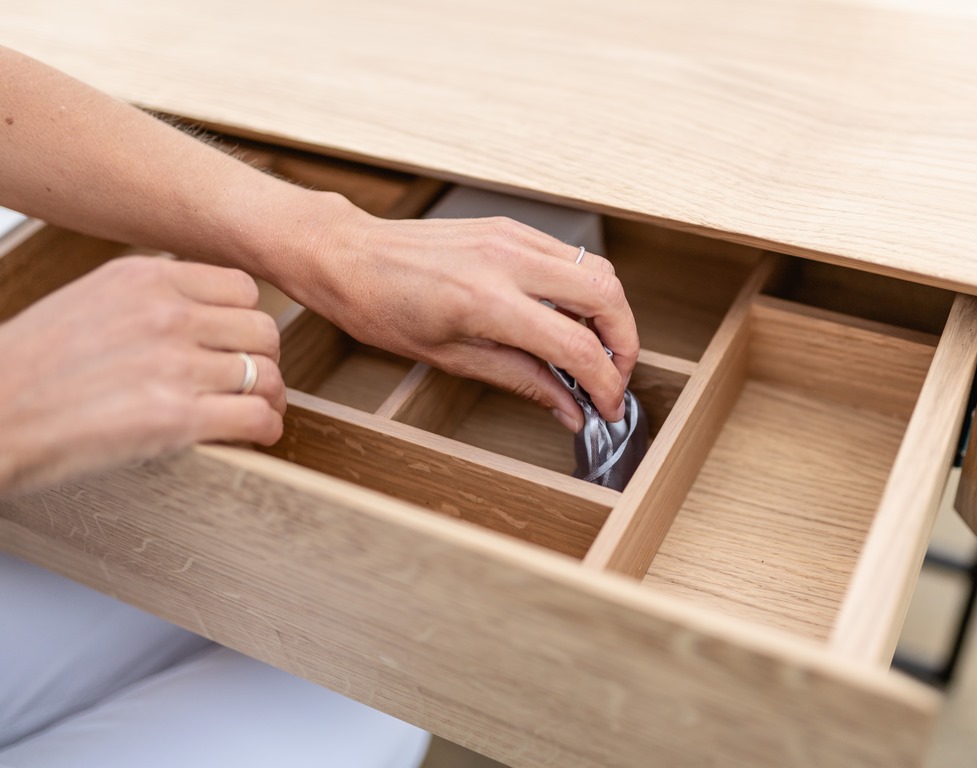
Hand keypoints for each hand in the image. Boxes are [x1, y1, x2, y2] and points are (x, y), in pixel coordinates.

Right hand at [0, 256, 284, 494]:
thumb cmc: (28, 368)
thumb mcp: (89, 301)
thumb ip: (147, 298)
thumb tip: (199, 310)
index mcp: (144, 278)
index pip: (242, 289)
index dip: (247, 321)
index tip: (241, 342)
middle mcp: (165, 315)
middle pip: (263, 331)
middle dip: (264, 359)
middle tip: (256, 381)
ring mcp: (173, 366)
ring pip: (266, 375)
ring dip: (270, 398)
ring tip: (258, 411)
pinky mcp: (175, 419)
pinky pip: (257, 417)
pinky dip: (266, 429)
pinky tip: (257, 435)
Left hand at [296, 209, 639, 430]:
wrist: (351, 256)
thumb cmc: (384, 309)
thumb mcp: (453, 359)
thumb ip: (523, 380)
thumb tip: (569, 408)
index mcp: (488, 302)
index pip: (576, 345)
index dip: (605, 383)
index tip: (608, 406)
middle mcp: (508, 261)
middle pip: (607, 295)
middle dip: (625, 343)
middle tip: (613, 377)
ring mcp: (513, 237)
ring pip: (598, 269)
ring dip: (611, 314)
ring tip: (596, 350)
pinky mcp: (512, 228)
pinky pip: (570, 256)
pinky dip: (585, 289)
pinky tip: (570, 318)